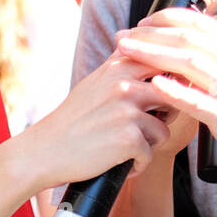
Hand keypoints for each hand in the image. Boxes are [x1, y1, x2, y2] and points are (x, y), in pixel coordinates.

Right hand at [15, 52, 172, 190]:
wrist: (45, 150)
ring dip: (149, 145)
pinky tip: (119, 164)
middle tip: (145, 130)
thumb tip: (148, 52)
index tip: (161, 100)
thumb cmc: (72, 120)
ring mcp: (127, 111)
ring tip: (126, 150)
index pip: (160, 63)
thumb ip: (120, 67)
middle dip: (165, 115)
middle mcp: (124, 85)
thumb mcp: (94, 83)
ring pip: (163, 129)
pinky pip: (150, 154)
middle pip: (171, 96)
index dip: (170, 82)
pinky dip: (137, 164)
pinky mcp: (129, 138)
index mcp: (116, 68)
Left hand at [117, 6, 216, 191]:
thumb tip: (181, 47)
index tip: (140, 24)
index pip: (201, 24)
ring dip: (155, 55)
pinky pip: (202, 104)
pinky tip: (154, 85)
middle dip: (152, 35)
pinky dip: (177, 92)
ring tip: (127, 53)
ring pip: (193, 65)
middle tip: (123, 38)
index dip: (167, 19)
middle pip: (191, 40)